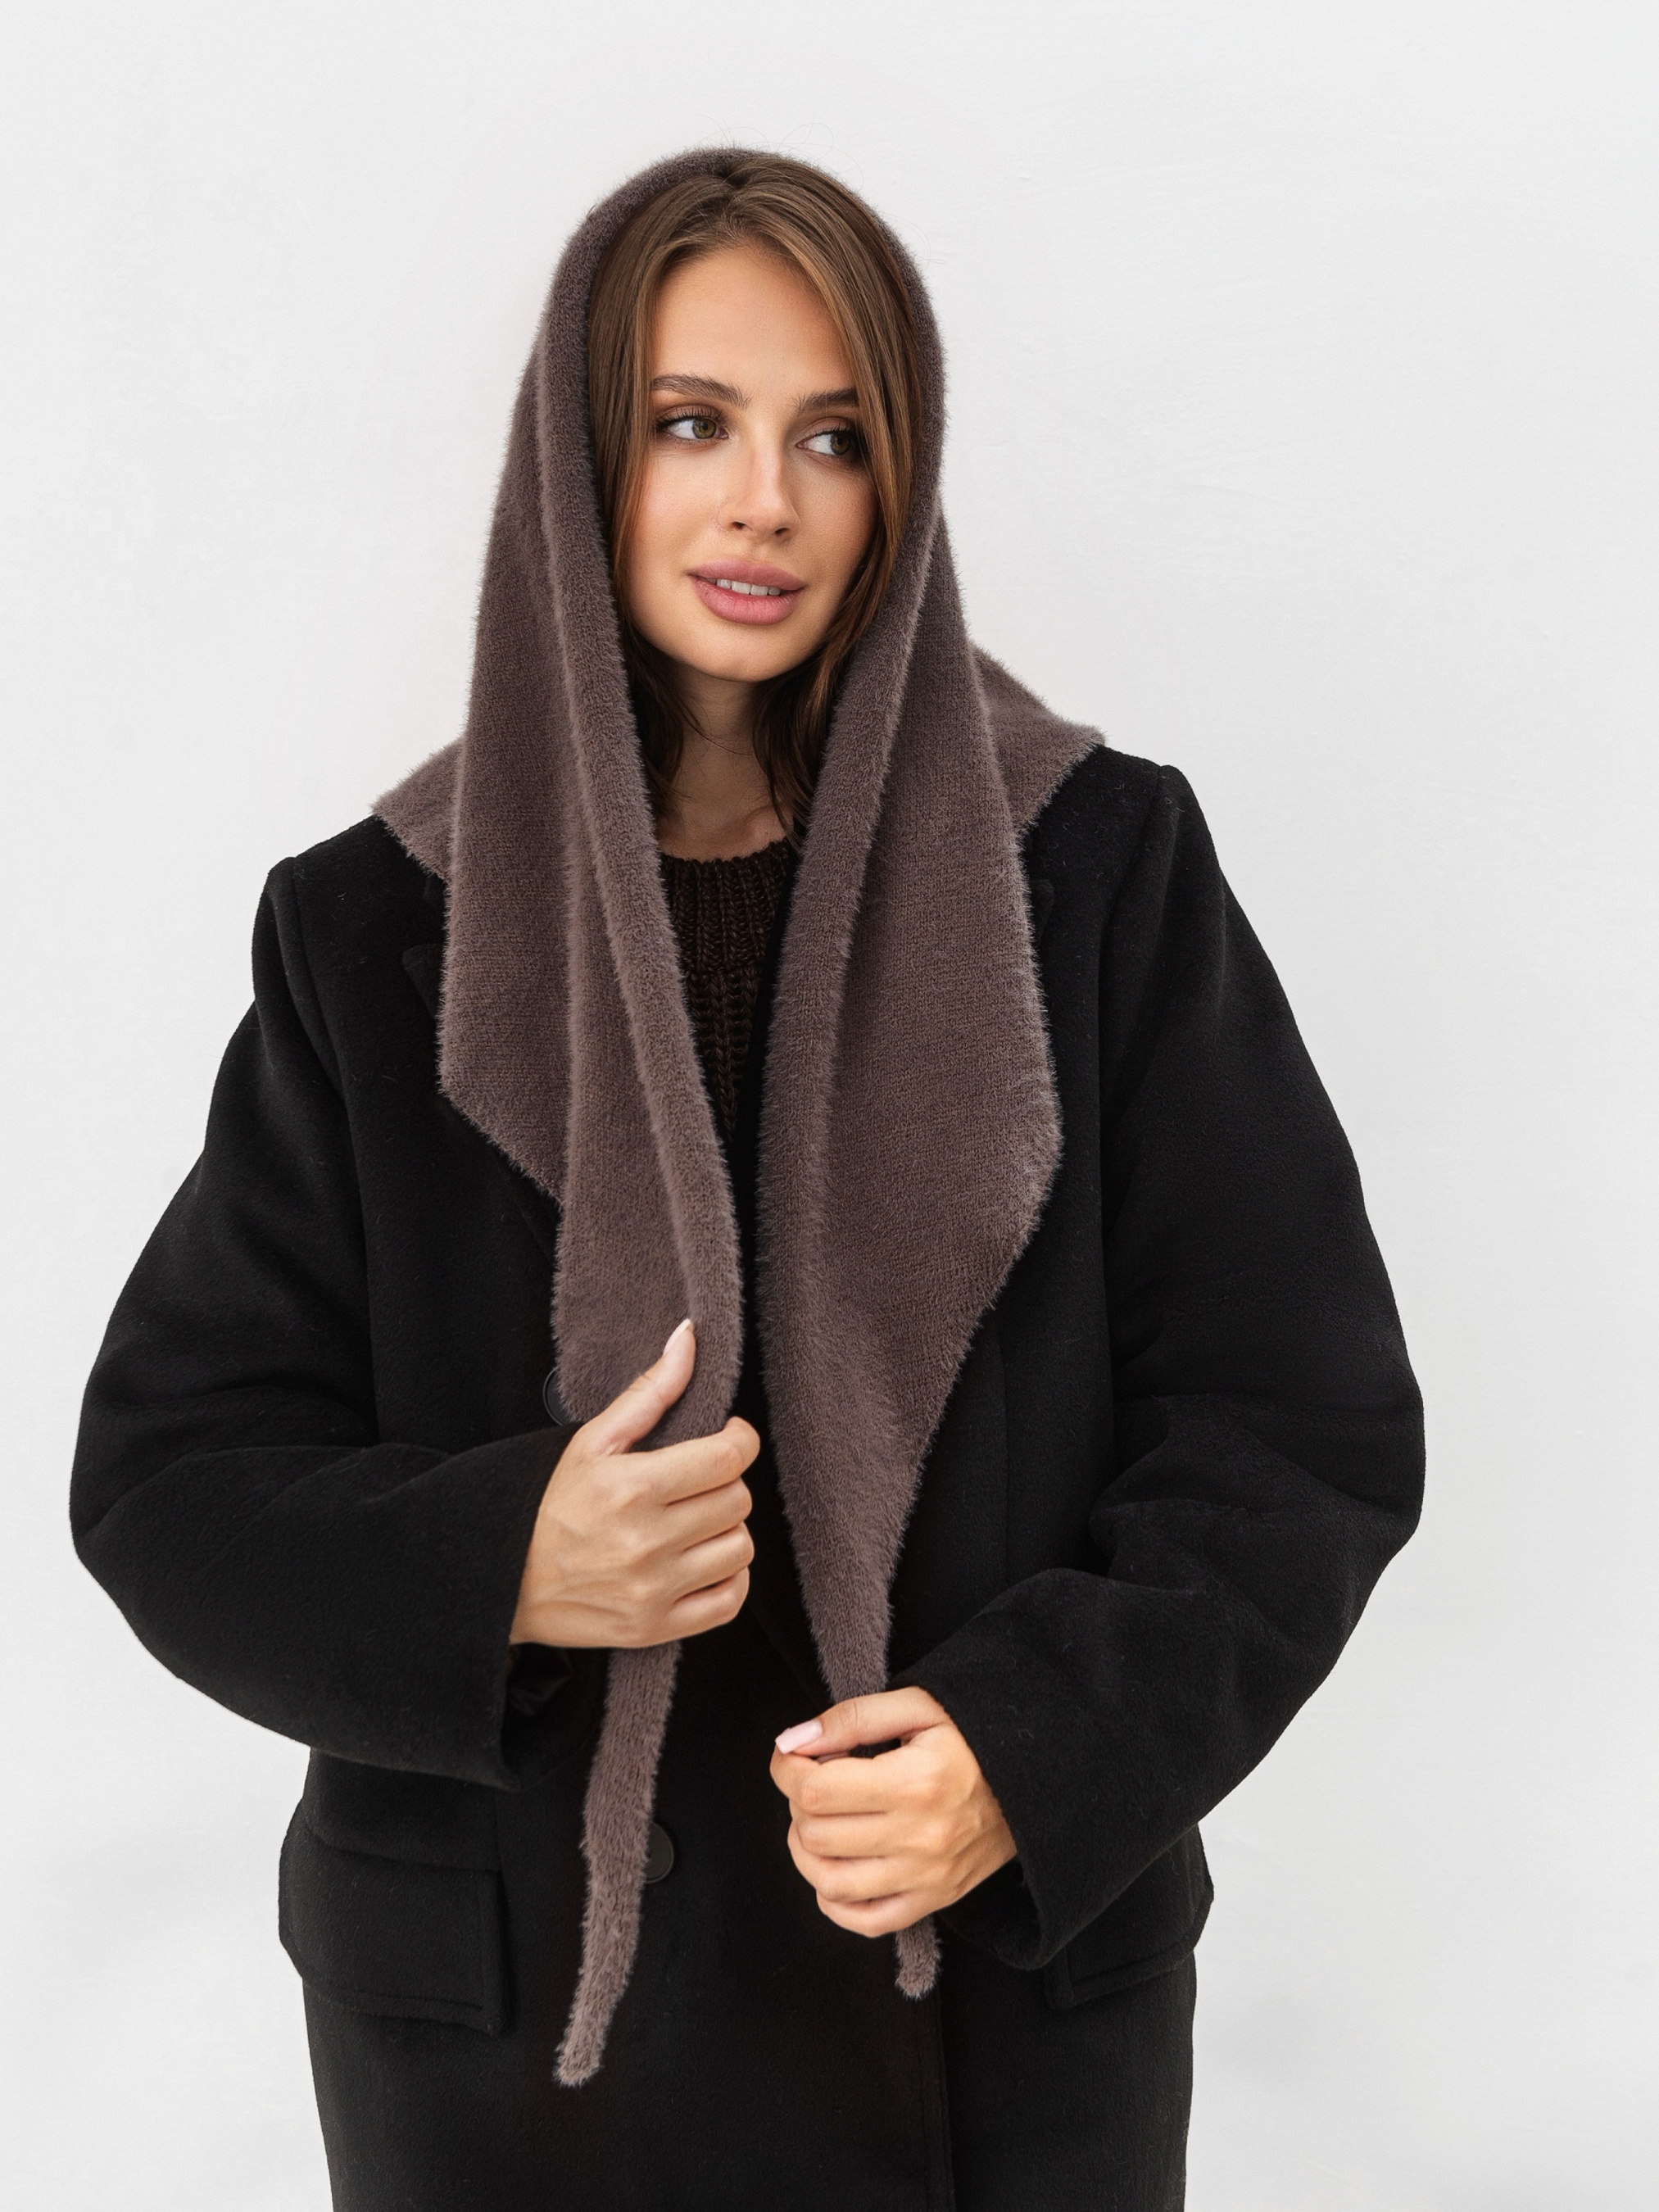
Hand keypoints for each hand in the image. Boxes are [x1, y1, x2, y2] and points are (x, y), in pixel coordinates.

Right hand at [511, 1320, 757, 1648]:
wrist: (501, 1580)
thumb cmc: (548, 1504)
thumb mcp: (592, 1440)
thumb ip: (650, 1391)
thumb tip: (689, 1337)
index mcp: (632, 1487)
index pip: (729, 1457)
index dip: (738, 1440)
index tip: (725, 1437)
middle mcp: (647, 1542)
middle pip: (737, 1500)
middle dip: (723, 1482)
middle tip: (695, 1481)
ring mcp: (653, 1590)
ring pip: (740, 1548)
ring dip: (725, 1530)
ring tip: (693, 1521)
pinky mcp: (655, 1628)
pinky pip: (729, 1601)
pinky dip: (727, 1578)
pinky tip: (699, 1560)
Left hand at [768, 1687, 1016, 1934]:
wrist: (1033, 1779)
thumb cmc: (972, 1735)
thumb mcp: (917, 1707)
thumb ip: (850, 1719)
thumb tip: (791, 1741)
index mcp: (916, 1781)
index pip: (815, 1791)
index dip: (786, 1769)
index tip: (791, 1754)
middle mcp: (921, 1837)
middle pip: (817, 1834)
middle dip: (797, 1802)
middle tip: (815, 1777)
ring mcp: (928, 1878)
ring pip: (830, 1883)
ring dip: (804, 1850)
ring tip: (816, 1821)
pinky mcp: (935, 1900)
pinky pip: (866, 1921)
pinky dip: (833, 1902)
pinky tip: (833, 1867)